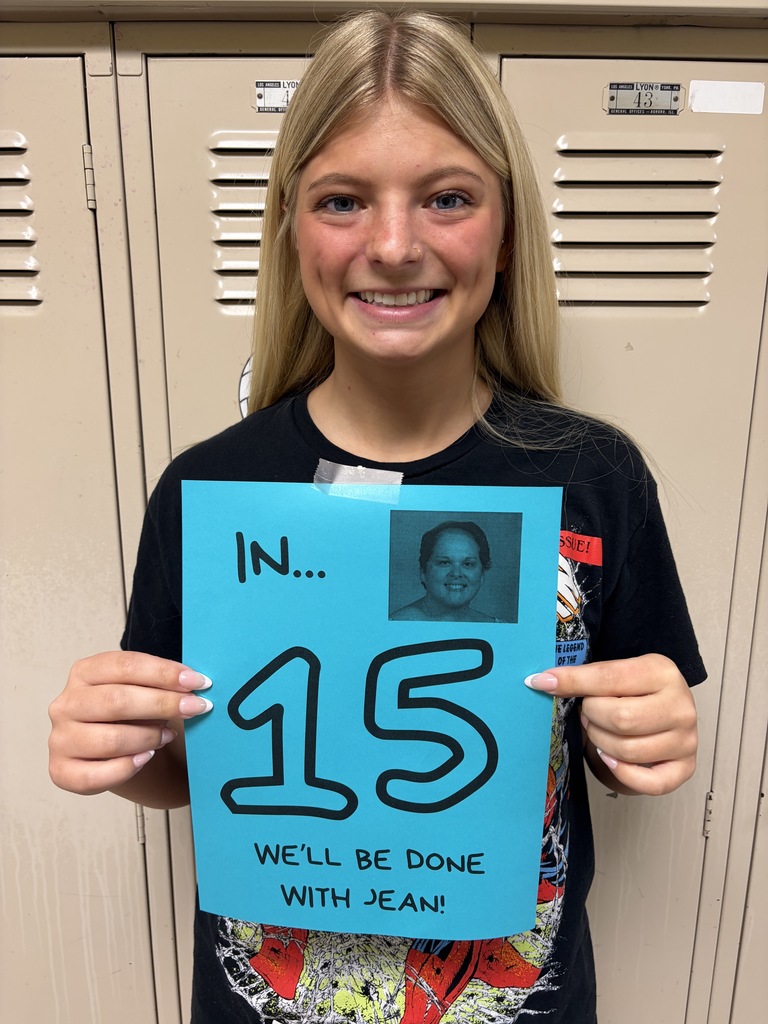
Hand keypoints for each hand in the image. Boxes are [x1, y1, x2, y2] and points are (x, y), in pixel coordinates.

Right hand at [48, 651, 212, 798]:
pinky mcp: (62, 771)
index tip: (197, 681)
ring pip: (111, 739)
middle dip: (163, 703)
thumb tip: (196, 683)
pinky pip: (97, 775)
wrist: (115, 751)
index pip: (126, 665)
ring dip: (149, 737)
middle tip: (196, 707)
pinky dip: (128, 767)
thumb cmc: (131, 714)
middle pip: (117, 700)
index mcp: (85, 672)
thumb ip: (161, 683)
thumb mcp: (142, 689)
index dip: (164, 672)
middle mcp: (67, 703)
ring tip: (169, 736)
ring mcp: (61, 738)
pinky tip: (147, 757)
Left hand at [525, 654, 697, 795]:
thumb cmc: (633, 693)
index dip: (572, 682)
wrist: (661, 710)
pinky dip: (623, 773)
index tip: (543, 683)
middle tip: (588, 713)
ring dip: (601, 742)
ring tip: (599, 730)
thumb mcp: (613, 676)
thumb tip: (542, 681)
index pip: (608, 678)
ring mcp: (686, 739)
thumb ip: (584, 678)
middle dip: (592, 717)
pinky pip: (650, 783)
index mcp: (662, 671)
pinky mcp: (685, 768)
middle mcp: (680, 705)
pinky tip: (611, 758)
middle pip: (621, 718)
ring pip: (628, 750)